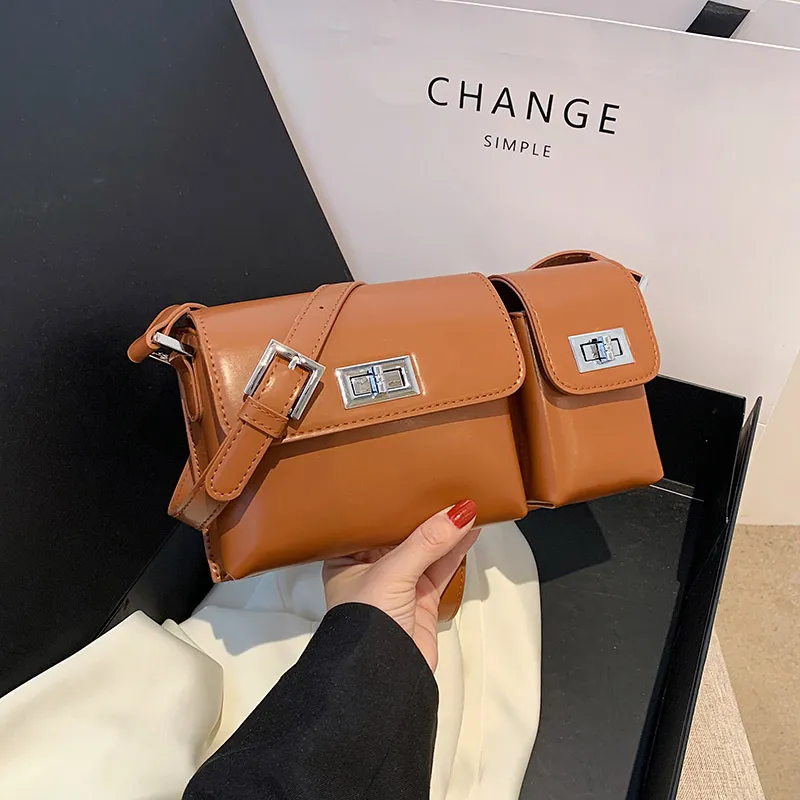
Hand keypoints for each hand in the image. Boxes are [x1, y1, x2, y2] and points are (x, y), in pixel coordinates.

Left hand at [322, 500, 479, 670]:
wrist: (383, 681)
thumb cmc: (366, 623)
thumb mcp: (392, 574)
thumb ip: (428, 542)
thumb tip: (460, 512)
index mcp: (346, 558)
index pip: (371, 521)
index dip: (392, 501)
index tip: (414, 477)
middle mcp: (370, 569)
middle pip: (401, 533)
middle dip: (423, 513)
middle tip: (446, 484)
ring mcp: (399, 586)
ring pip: (426, 549)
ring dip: (446, 530)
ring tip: (467, 502)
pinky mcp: (422, 600)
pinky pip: (441, 567)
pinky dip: (456, 549)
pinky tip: (470, 529)